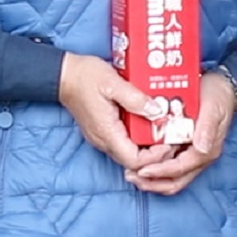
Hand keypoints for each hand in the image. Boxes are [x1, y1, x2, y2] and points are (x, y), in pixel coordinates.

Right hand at [58, 53, 176, 173]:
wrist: (64, 75)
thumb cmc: (85, 77)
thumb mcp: (112, 82)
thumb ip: (135, 98)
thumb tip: (157, 111)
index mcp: (107, 132)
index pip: (134, 161)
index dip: (155, 157)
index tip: (169, 142)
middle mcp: (104, 140)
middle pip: (134, 160)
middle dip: (155, 153)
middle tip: (173, 137)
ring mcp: (102, 137)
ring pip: (129, 152)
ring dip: (148, 145)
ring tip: (164, 129)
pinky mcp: (103, 131)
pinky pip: (124, 142)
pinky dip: (138, 137)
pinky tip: (149, 122)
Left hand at [127, 68, 236, 195]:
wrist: (222, 88)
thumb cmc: (217, 95)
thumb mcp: (213, 107)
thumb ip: (207, 127)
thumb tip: (201, 148)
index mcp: (207, 150)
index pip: (181, 169)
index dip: (160, 172)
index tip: (142, 170)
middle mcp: (200, 157)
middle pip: (175, 182)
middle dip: (152, 183)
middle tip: (131, 176)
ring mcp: (192, 156)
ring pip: (171, 179)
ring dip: (151, 180)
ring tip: (131, 173)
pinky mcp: (185, 151)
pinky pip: (169, 168)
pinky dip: (155, 170)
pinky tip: (140, 163)